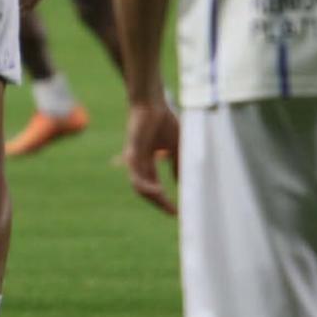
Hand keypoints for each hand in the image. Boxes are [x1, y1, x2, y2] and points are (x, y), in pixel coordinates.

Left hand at [124, 98, 179, 215]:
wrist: (152, 102)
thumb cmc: (163, 120)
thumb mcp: (176, 146)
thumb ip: (178, 163)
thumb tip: (184, 183)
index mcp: (147, 161)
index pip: (153, 185)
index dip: (164, 199)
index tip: (176, 211)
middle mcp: (139, 163)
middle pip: (146, 190)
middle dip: (160, 203)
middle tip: (173, 213)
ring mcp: (134, 159)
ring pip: (140, 187)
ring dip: (153, 199)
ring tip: (167, 207)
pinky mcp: (132, 154)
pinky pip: (137, 176)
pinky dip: (146, 187)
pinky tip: (159, 193)